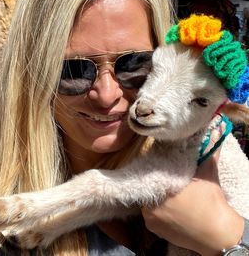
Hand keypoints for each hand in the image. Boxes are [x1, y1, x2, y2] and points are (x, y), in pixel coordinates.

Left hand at [141, 121, 244, 255]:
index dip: (155, 171)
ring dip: (156, 199)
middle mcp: (150, 203)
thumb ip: (207, 152)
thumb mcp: (208, 174)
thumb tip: (213, 132)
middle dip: (157, 185)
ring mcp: (150, 218)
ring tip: (170, 198)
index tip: (161, 169)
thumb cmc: (211, 202)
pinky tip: (169, 211)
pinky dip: (157, 213)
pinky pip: (150, 216)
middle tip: (168, 185)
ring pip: (147, 202)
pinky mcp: (152, 229)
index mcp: (161, 187)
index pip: (150, 173)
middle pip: (148, 188)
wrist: (217, 234)